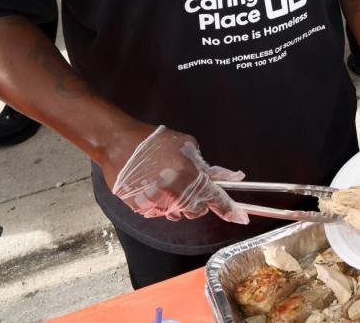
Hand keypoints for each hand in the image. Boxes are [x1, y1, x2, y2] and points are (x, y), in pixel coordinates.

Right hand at [109, 125, 247, 222]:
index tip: (241, 218)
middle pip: (195, 211)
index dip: (229, 209)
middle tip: (188, 186)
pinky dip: (160, 204)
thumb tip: (230, 176)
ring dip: (177, 204)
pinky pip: (157, 213)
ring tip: (167, 183)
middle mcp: (173, 194)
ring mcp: (155, 203)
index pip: (214, 198)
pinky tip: (152, 187)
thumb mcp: (187, 146)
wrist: (118, 144)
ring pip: (176, 214)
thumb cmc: (154, 142)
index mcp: (188, 177)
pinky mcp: (140, 208)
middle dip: (197, 202)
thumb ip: (208, 166)